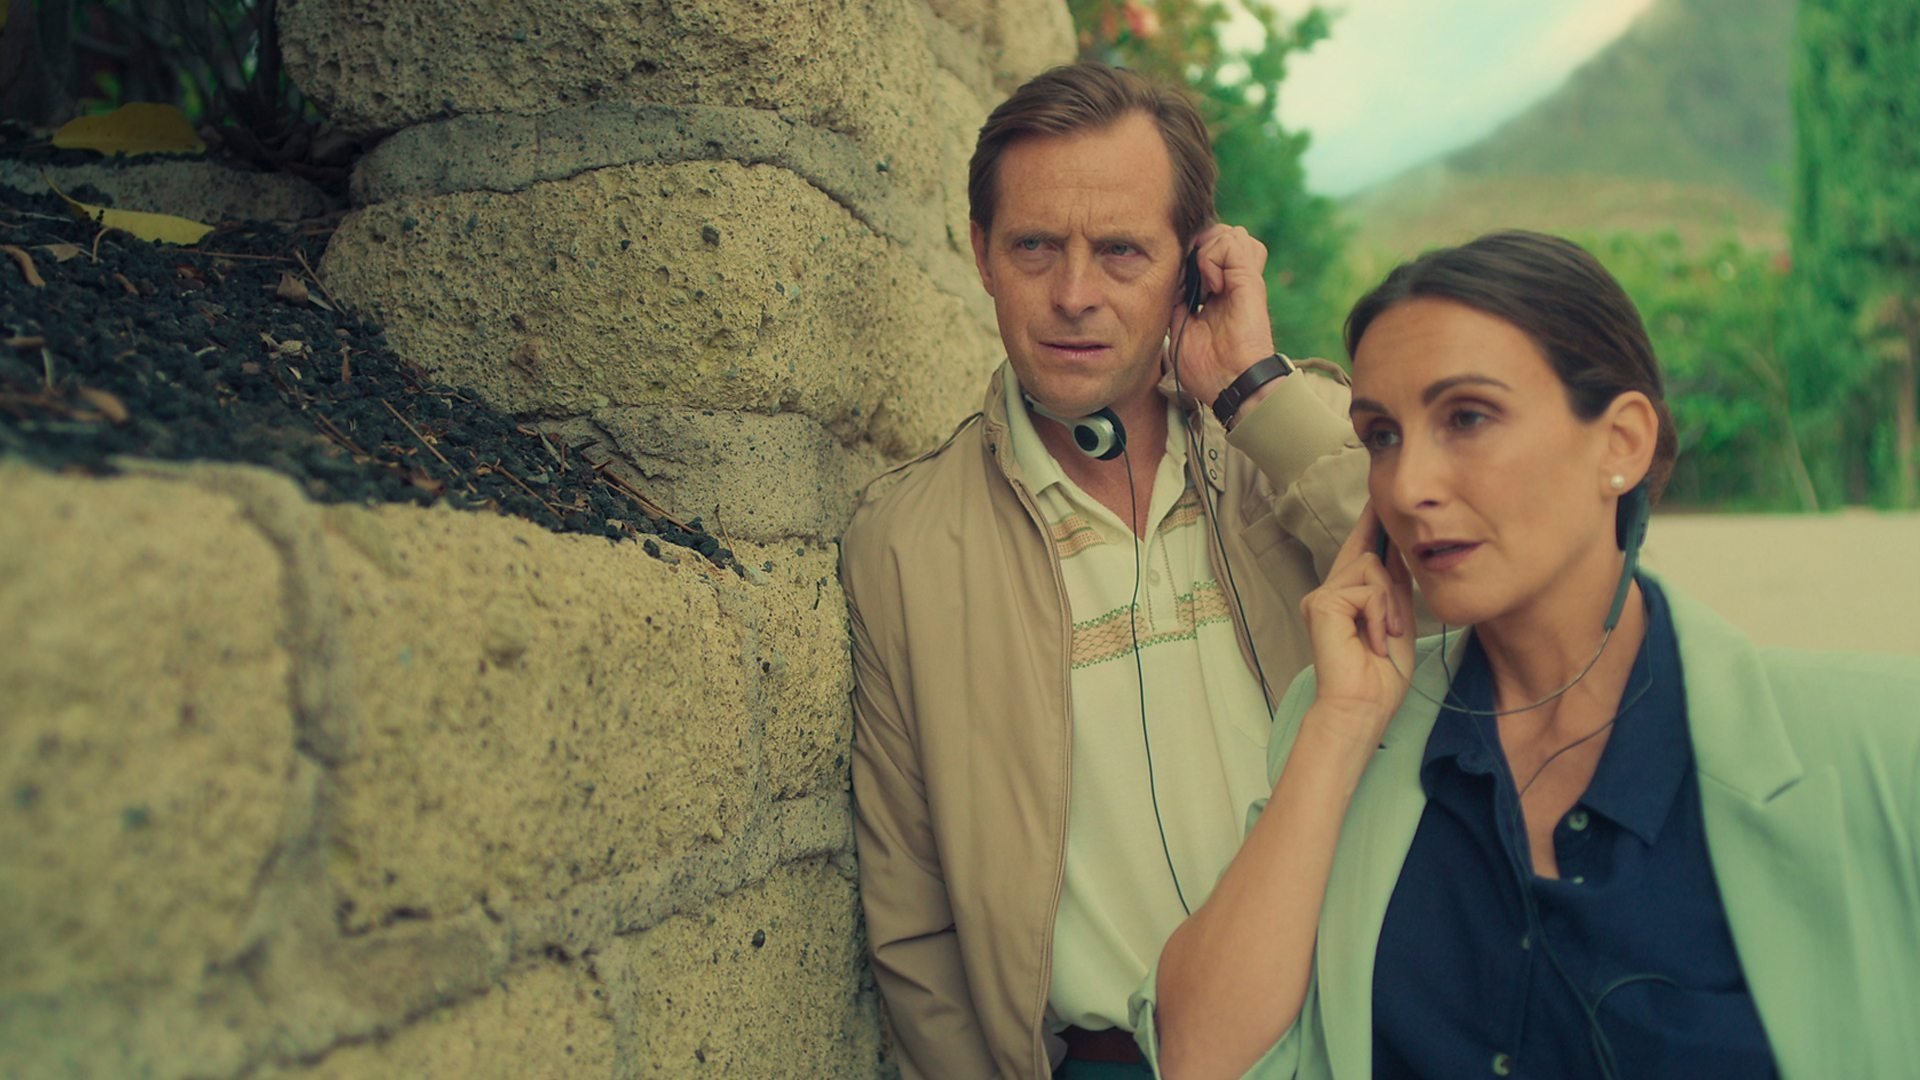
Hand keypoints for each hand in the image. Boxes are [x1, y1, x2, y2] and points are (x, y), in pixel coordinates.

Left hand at [1168, 223, 1278, 405]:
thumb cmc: (1208, 369)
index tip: (1175, 283)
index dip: (1188, 255)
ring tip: (1203, 282)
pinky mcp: (1250, 280)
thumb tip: (1172, 282)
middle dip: (1198, 247)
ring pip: (1232, 233)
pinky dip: (1213, 258)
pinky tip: (1212, 286)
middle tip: (1188, 278)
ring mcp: (1243, 279)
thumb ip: (1177, 304)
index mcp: (1219, 292)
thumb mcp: (1180, 331)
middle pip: (1222, 234)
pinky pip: (1233, 243)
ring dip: (1208, 250)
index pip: (1208, 250)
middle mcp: (1234, 281)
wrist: (1231, 384)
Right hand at [1298, 504, 1415, 749]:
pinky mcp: (1323, 603)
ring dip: (1389, 606)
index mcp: (1346, 595)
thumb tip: (1401, 550)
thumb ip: (1394, 587)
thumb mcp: (1396, 621)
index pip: (1360, 547)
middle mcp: (1328, 591)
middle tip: (1389, 629)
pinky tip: (1372, 642)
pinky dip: (1380, 617)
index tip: (1379, 496)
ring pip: (1372, 568)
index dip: (1370, 521)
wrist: (1362, 707)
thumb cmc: (1379, 676)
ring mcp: (1321, 596)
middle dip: (1391, 584)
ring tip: (1383, 638)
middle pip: (1370, 553)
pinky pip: (1368, 590)